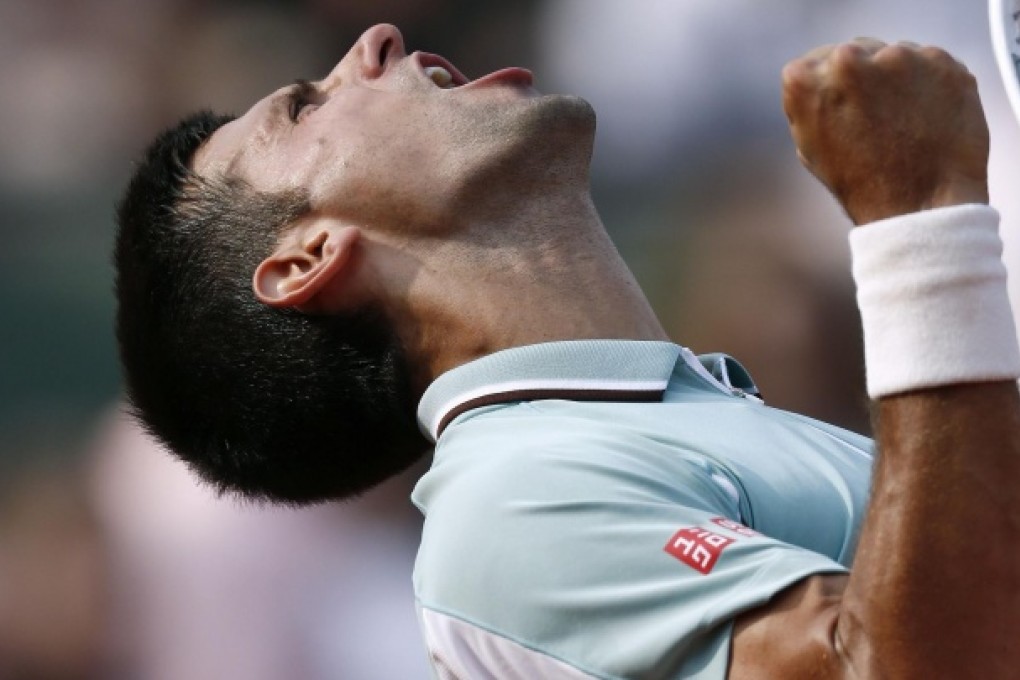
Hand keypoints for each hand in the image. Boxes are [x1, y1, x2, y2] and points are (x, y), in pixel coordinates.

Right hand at [782, 39, 988, 223]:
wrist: (919, 206)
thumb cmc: (859, 184)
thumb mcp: (810, 145)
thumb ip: (811, 102)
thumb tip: (824, 77)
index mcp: (805, 81)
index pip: (812, 63)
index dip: (827, 88)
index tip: (841, 110)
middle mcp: (848, 59)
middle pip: (853, 52)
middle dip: (862, 77)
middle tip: (874, 119)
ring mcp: (898, 58)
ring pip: (893, 55)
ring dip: (896, 80)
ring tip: (902, 123)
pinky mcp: (939, 62)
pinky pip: (929, 64)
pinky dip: (929, 85)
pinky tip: (926, 117)